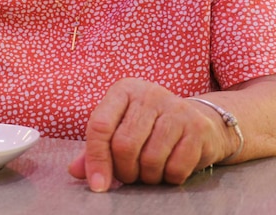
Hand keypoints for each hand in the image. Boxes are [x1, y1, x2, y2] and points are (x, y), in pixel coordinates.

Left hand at [67, 78, 229, 190]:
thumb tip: (75, 170)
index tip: (98, 185)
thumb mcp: (121, 130)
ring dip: (148, 177)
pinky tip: (170, 169)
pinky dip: (170, 178)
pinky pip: (176, 167)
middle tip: (130, 176)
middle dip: (125, 171)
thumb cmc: (151, 128)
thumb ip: (97, 149)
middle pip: (124, 145)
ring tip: (150, 172)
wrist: (201, 122)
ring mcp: (176, 108)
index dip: (96, 159)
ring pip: (150, 159)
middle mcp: (149, 93)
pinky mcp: (198, 127)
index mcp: (124, 90)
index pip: (100, 125)